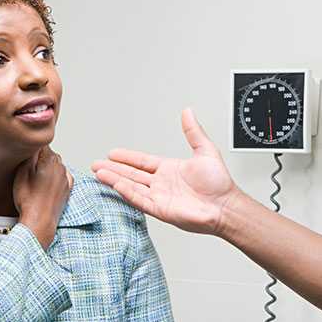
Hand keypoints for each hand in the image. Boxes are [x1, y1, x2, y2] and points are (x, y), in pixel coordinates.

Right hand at [13, 146, 72, 247]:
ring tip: (35, 180)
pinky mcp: (67, 189)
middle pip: (49, 154)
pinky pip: (62, 176)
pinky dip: (54, 177)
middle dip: (39, 158)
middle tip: (28, 170)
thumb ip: (30, 154)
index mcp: (50, 160)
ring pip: (55, 165)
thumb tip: (34, 144)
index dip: (30, 150)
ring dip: (47, 168)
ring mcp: (66, 178)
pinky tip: (46, 183)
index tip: (25, 157)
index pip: (41, 145)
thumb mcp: (22, 171)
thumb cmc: (28, 199)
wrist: (39, 221)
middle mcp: (61, 167)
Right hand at [92, 108, 238, 234]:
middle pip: (132, 174)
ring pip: (131, 186)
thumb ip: (193, 132)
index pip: (143, 162)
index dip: (127, 157)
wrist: (224, 206)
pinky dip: (126, 191)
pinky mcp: (160, 209)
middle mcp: (162, 183)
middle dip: (113, 169)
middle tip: (97, 164)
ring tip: (98, 173)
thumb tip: (188, 113)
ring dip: (114, 179)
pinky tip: (114, 183)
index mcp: (170, 170)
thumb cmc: (219, 184)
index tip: (113, 153)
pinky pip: (138, 199)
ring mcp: (159, 197)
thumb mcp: (205, 150)